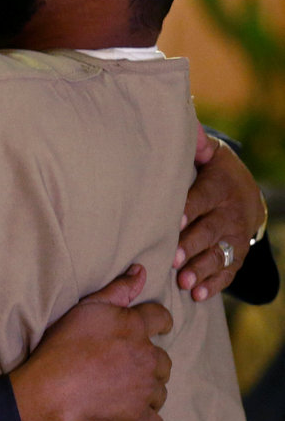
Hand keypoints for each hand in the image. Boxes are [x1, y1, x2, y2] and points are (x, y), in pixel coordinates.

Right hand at [10, 265, 171, 420]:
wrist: (52, 389)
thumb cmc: (64, 344)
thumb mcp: (87, 308)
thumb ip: (117, 289)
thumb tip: (141, 271)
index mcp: (136, 327)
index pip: (162, 318)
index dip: (159, 322)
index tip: (156, 327)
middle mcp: (147, 357)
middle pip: (164, 359)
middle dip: (151, 360)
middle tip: (129, 362)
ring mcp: (144, 389)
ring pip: (160, 390)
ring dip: (149, 389)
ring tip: (127, 388)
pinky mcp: (138, 417)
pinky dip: (147, 418)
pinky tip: (132, 413)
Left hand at [174, 124, 263, 300]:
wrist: (248, 193)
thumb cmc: (216, 172)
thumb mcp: (211, 155)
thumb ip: (196, 145)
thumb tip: (187, 125)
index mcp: (219, 188)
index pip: (202, 199)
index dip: (189, 210)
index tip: (174, 221)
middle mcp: (230, 214)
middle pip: (209, 231)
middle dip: (192, 246)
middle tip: (173, 259)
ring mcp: (235, 238)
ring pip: (219, 255)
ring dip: (202, 270)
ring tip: (184, 282)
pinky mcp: (237, 255)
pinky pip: (228, 272)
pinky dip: (215, 284)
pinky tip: (199, 295)